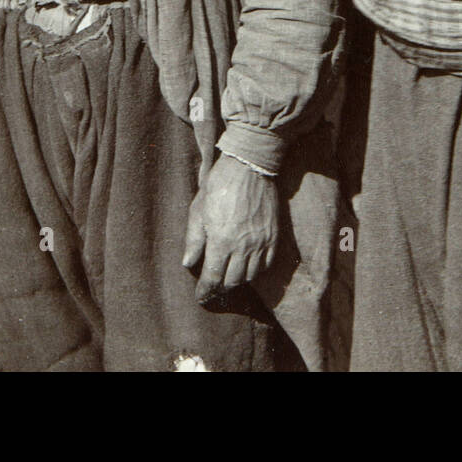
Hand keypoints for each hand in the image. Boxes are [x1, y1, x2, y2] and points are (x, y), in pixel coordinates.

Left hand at [182, 154, 279, 300]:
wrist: (250, 165)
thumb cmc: (220, 183)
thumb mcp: (199, 209)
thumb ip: (194, 239)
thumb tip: (188, 262)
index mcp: (221, 241)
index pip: (212, 278)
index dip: (205, 291)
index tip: (200, 296)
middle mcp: (242, 247)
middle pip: (232, 282)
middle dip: (220, 287)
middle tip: (213, 286)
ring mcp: (260, 242)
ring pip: (250, 276)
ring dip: (237, 280)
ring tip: (229, 276)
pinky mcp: (273, 236)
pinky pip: (266, 265)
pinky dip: (256, 271)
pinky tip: (248, 266)